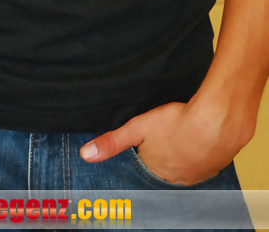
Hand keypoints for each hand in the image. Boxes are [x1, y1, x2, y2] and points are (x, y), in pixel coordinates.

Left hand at [79, 100, 239, 185]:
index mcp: (155, 171)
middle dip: (163, 153)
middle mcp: (175, 179)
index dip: (145, 150)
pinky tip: (198, 139)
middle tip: (166, 134)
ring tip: (181, 135)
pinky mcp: (214, 167)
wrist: (217, 122)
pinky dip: (199, 152)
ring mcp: (196, 175)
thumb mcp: (137, 128)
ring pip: (183, 165)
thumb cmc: (176, 123)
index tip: (149, 141)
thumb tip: (85, 155)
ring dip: (181, 153)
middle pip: (164, 166)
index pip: (145, 164)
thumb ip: (112, 142)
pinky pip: (202, 162)